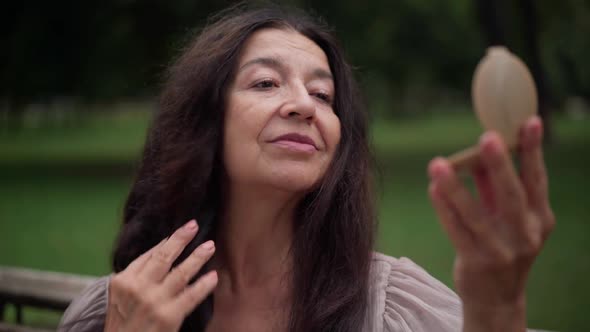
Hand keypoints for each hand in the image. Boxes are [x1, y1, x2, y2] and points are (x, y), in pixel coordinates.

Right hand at [105, 220, 216, 331]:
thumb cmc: (123, 324)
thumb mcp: (119, 296)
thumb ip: (137, 274)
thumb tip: (161, 249)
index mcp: (123, 280)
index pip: (149, 255)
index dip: (168, 241)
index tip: (183, 229)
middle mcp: (138, 288)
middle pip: (164, 257)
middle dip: (181, 239)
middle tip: (194, 226)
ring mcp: (154, 301)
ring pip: (181, 273)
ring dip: (198, 257)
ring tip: (210, 246)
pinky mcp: (169, 316)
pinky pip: (191, 296)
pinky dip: (204, 285)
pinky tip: (213, 276)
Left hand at [427, 116, 554, 330]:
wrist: (497, 298)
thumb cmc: (502, 247)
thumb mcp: (507, 218)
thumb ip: (495, 188)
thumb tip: (478, 153)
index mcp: (539, 218)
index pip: (537, 179)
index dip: (533, 151)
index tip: (529, 122)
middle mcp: (525, 234)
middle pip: (512, 195)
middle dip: (500, 165)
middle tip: (488, 138)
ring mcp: (502, 251)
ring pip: (476, 215)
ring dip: (455, 187)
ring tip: (438, 163)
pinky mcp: (477, 263)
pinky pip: (456, 231)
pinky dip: (444, 209)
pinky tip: (433, 189)